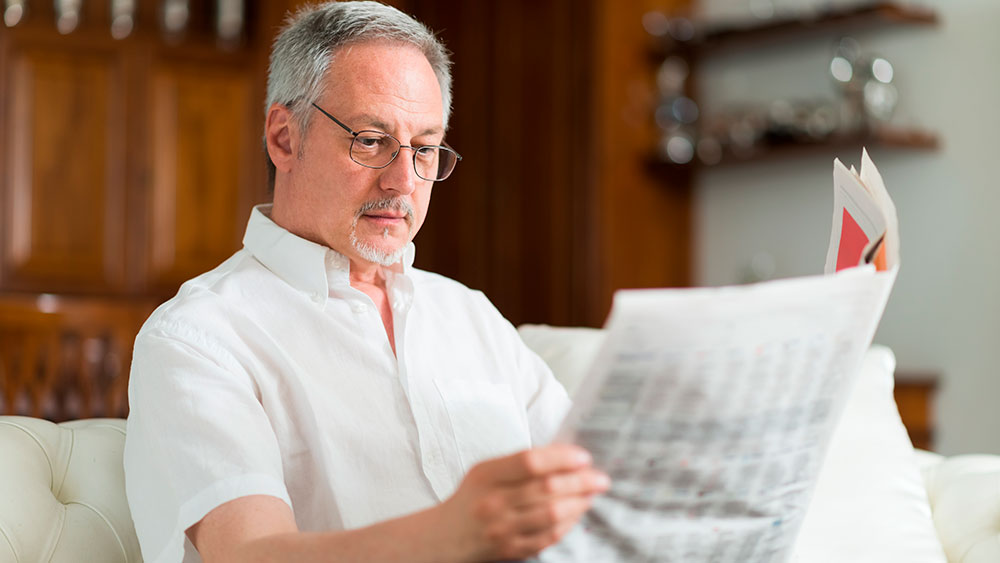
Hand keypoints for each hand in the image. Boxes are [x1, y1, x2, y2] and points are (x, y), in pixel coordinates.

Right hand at [437, 444, 609, 560]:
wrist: (445, 536)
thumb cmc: (473, 496)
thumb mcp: (486, 470)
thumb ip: (519, 463)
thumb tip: (565, 455)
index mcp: (486, 475)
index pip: (529, 462)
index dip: (561, 458)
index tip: (583, 457)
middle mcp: (493, 502)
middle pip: (546, 488)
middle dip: (581, 481)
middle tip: (600, 477)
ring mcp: (502, 528)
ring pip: (552, 514)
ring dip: (580, 502)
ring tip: (592, 493)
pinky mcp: (511, 549)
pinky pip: (549, 536)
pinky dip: (569, 522)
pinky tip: (578, 511)